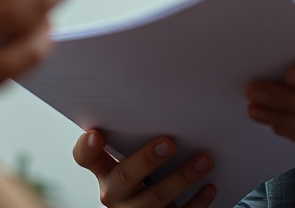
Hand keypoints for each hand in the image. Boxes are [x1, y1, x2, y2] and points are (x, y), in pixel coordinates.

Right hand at [72, 130, 215, 207]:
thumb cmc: (147, 170)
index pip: (85, 158)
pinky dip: (197, 202)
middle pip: (125, 177)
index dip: (87, 148)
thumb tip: (172, 98)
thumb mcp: (135, 153)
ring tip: (205, 160)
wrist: (156, 207)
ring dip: (181, 178)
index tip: (96, 134)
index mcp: (104, 170)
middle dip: (146, 160)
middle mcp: (115, 193)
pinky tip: (210, 185)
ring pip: (155, 199)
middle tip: (169, 143)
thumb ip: (138, 133)